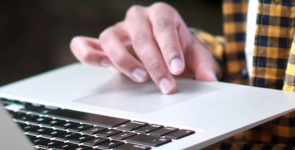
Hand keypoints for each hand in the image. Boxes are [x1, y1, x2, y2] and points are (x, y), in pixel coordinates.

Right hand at [70, 2, 216, 93]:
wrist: (161, 49)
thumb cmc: (177, 48)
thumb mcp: (194, 54)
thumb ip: (203, 65)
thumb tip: (209, 80)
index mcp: (162, 13)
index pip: (164, 28)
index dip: (170, 49)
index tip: (177, 69)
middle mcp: (137, 16)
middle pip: (141, 37)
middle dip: (155, 64)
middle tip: (166, 86)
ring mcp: (118, 28)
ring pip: (111, 39)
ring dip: (124, 60)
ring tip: (140, 78)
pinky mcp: (101, 42)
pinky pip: (85, 44)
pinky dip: (88, 54)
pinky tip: (103, 65)